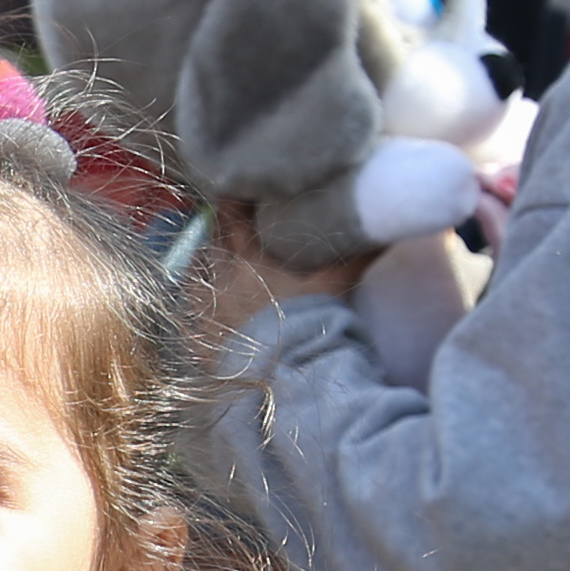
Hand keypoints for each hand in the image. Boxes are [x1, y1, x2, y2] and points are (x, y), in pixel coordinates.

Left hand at [202, 202, 372, 346]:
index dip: (233, 203)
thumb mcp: (335, 286)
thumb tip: (380, 231)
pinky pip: (189, 314)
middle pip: (211, 245)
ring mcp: (207, 315)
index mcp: (249, 261)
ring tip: (208, 257)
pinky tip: (198, 302)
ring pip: (194, 277)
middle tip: (223, 221)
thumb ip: (356, 255)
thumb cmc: (310, 326)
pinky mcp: (200, 344)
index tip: (235, 192)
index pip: (233, 219)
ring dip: (202, 264)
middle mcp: (221, 283)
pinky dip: (193, 301)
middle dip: (217, 230)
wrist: (287, 378)